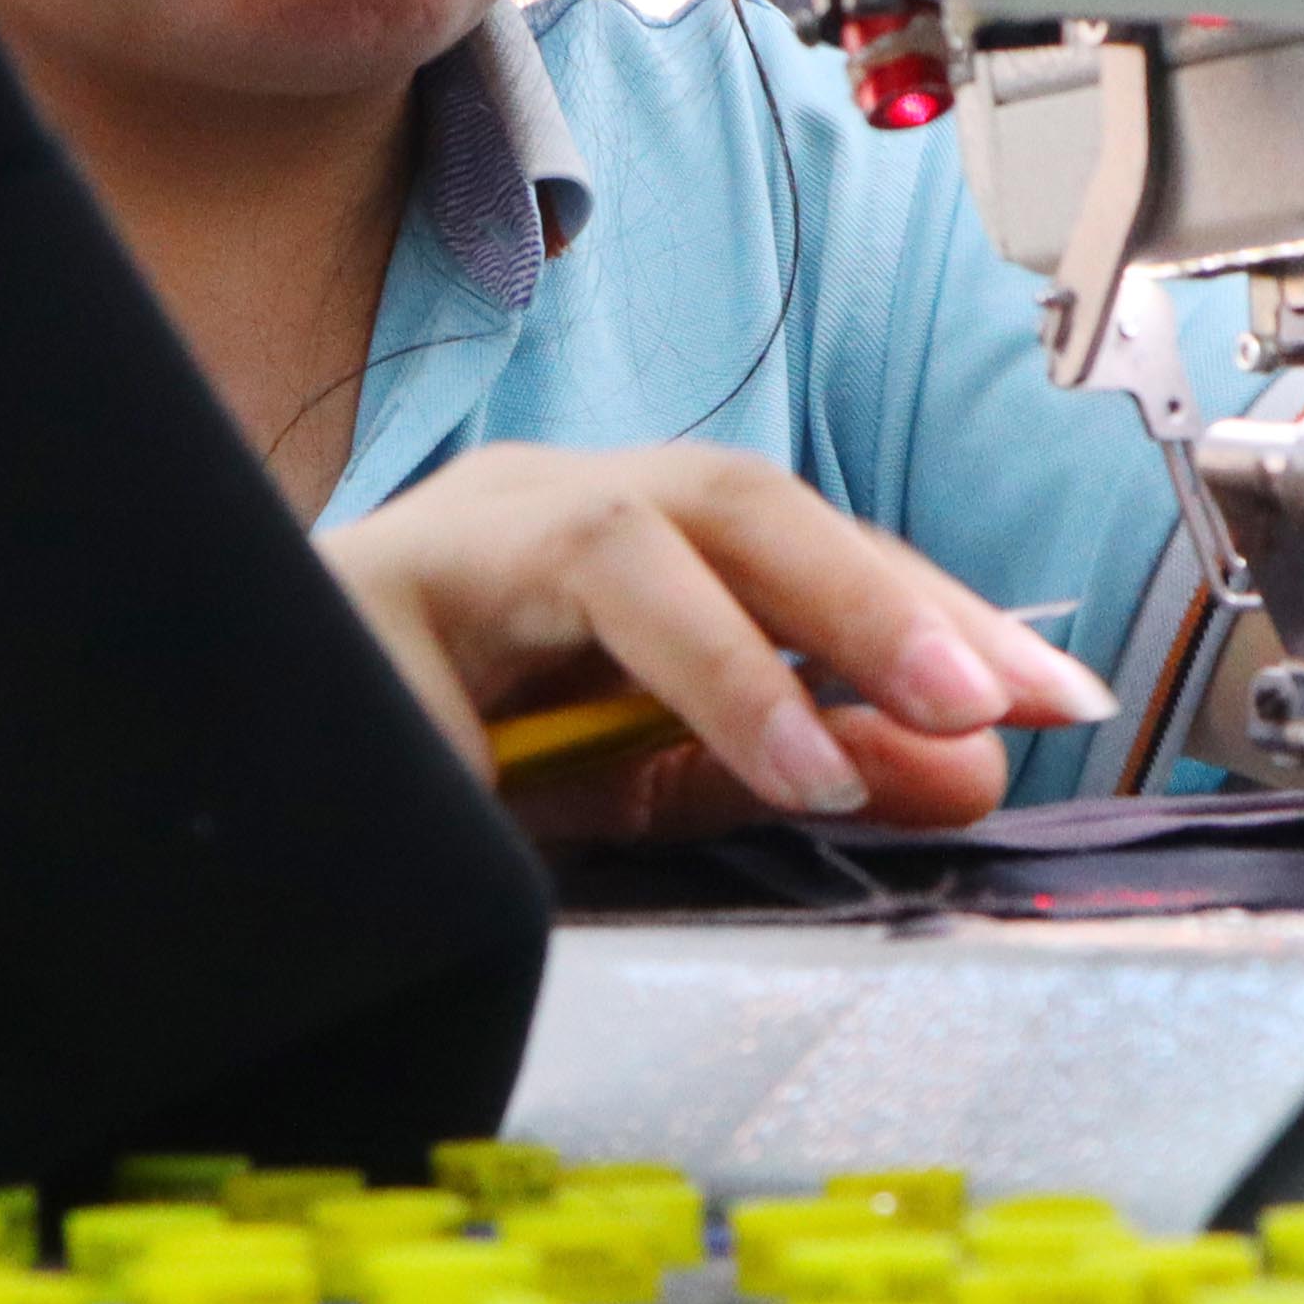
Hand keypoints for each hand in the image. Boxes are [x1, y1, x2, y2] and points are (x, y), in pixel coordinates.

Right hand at [323, 442, 1113, 843]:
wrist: (243, 743)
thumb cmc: (457, 740)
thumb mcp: (659, 766)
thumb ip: (806, 757)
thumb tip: (973, 764)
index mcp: (635, 528)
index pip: (816, 546)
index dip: (943, 614)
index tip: (1060, 700)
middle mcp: (549, 504)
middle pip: (731, 501)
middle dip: (868, 596)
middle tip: (978, 697)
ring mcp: (446, 542)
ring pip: (611, 547)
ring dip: (732, 658)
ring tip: (817, 765)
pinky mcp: (343, 610)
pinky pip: (456, 669)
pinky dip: (533, 745)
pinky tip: (576, 802)